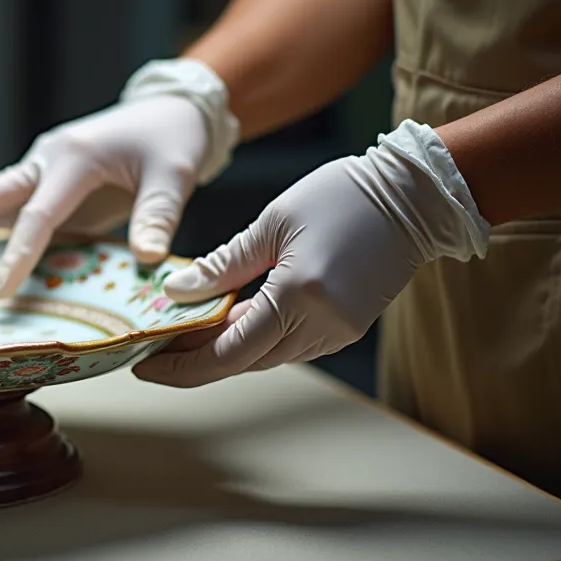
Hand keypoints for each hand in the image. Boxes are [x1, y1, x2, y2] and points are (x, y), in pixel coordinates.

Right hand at [0, 59, 239, 297]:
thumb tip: (147, 261)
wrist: (170, 108)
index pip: (38, 214)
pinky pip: (12, 211)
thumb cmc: (172, 138)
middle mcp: (45, 159)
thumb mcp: (175, 173)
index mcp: (73, 157)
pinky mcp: (46, 183)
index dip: (18, 254)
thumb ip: (158, 216)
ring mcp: (40, 169)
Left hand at [133, 120, 489, 386]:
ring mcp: (338, 331)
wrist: (415, 195)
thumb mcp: (272, 223)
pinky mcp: (346, 327)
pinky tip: (225, 319)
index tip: (144, 364)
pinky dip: (254, 336)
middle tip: (152, 344)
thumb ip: (222, 265)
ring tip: (180, 330)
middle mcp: (321, 326)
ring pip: (265, 356)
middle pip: (243, 361)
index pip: (227, 354)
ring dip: (223, 347)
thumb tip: (174, 293)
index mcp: (298, 297)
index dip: (181, 366)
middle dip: (194, 357)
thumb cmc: (343, 196)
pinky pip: (289, 343)